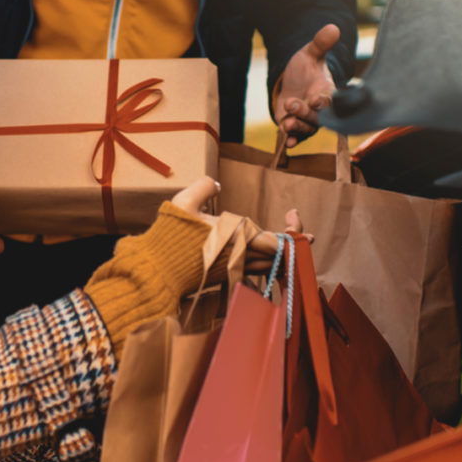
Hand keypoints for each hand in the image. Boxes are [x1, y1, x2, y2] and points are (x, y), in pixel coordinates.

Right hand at [169, 176, 307, 262]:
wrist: (157, 270)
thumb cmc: (171, 235)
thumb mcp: (184, 201)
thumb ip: (204, 187)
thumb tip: (216, 184)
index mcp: (238, 236)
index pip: (278, 241)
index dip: (294, 231)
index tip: (294, 214)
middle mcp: (241, 256)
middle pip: (280, 256)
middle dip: (294, 244)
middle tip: (303, 231)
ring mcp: (234, 269)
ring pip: (269, 266)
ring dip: (282, 255)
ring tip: (289, 243)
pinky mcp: (226, 276)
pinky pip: (255, 271)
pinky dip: (266, 262)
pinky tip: (263, 254)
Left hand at [271, 23, 339, 148]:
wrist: (291, 83)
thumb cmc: (305, 69)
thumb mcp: (309, 54)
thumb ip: (320, 44)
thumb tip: (333, 27)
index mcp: (327, 92)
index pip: (331, 100)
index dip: (324, 102)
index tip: (316, 99)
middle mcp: (321, 110)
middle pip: (318, 117)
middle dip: (305, 113)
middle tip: (293, 105)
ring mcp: (308, 121)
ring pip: (307, 129)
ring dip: (297, 127)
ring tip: (286, 122)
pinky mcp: (295, 128)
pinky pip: (296, 138)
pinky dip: (292, 141)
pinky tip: (287, 143)